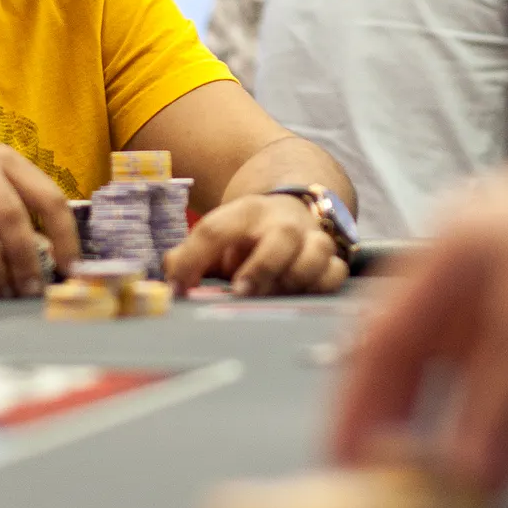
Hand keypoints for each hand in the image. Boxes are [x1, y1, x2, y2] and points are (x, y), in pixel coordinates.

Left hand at [164, 192, 347, 295]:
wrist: (292, 211)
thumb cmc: (247, 238)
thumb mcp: (217, 237)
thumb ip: (190, 257)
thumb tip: (171, 279)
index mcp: (245, 213)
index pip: (216, 229)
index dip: (193, 258)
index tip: (179, 287)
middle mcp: (282, 222)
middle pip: (282, 237)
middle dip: (263, 267)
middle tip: (241, 293)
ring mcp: (312, 238)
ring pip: (317, 252)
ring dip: (296, 278)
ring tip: (274, 296)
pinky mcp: (333, 258)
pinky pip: (336, 273)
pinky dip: (321, 286)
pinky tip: (300, 295)